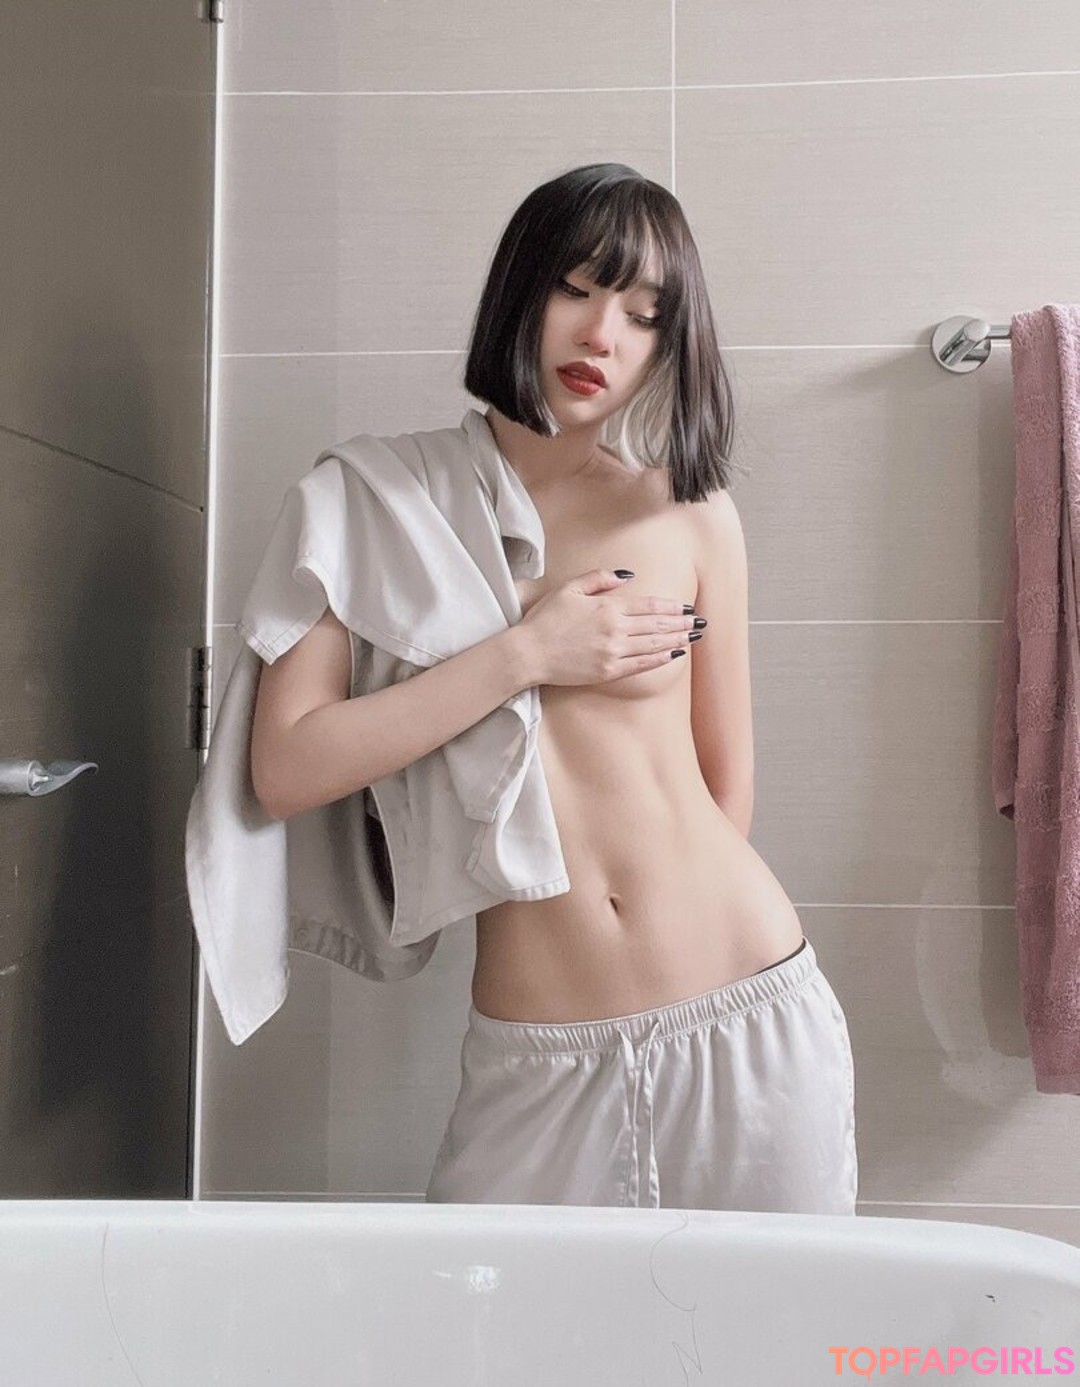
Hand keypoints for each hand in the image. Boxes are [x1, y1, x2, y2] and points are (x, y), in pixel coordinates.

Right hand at [516, 568, 702, 687]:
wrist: (528, 653)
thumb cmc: (544, 620)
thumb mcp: (569, 588)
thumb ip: (599, 578)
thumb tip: (627, 576)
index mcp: (607, 606)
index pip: (649, 605)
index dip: (671, 606)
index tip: (686, 607)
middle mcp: (615, 628)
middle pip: (657, 625)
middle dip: (681, 623)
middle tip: (699, 622)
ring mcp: (613, 651)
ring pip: (654, 644)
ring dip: (676, 639)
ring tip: (693, 636)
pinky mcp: (608, 672)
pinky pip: (641, 665)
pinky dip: (660, 659)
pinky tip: (673, 655)